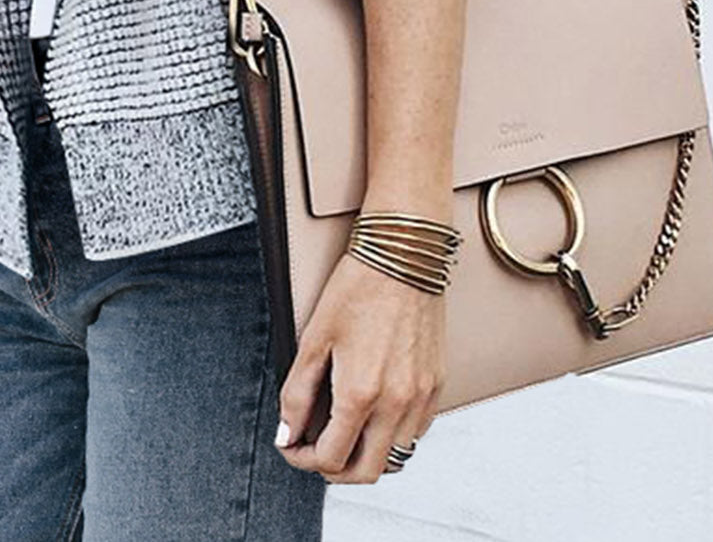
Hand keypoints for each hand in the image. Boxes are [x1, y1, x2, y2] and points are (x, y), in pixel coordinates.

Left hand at [273, 250, 445, 483]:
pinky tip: (374, 412)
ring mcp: (421, 396)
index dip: (303, 459)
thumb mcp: (314, 338)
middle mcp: (396, 403)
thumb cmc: (356, 287)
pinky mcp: (437, 384)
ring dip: (366, 454)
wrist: (403, 254)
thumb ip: (297, 393)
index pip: (330, 459)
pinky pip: (416, 432)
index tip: (292, 445)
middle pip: (365, 472)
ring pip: (395, 456)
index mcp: (360, 394)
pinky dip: (393, 435)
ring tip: (344, 430)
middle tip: (314, 448)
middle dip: (333, 468)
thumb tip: (287, 434)